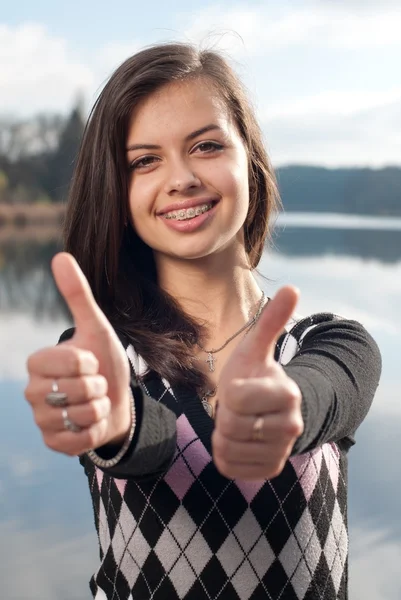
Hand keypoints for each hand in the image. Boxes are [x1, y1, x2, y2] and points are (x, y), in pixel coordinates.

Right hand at [24, 252, 130, 455]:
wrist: (115, 399)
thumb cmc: (103, 361)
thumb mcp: (95, 327)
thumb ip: (78, 295)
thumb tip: (61, 255)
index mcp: (37, 363)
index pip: (70, 363)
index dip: (90, 363)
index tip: (90, 362)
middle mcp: (33, 392)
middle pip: (78, 390)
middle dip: (98, 386)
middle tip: (95, 383)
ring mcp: (42, 420)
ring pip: (82, 416)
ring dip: (99, 408)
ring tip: (95, 402)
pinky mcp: (53, 444)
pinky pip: (82, 440)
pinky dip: (97, 430)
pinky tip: (92, 422)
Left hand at [212, 286, 303, 480]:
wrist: (263, 409)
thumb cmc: (254, 375)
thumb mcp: (255, 348)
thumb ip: (271, 321)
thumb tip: (291, 287)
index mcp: (288, 394)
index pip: (234, 397)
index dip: (228, 391)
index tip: (240, 387)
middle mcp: (291, 427)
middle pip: (231, 424)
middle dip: (225, 413)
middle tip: (237, 407)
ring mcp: (281, 452)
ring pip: (228, 447)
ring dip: (223, 434)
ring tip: (238, 421)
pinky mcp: (269, 471)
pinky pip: (229, 467)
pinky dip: (225, 454)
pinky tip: (238, 441)